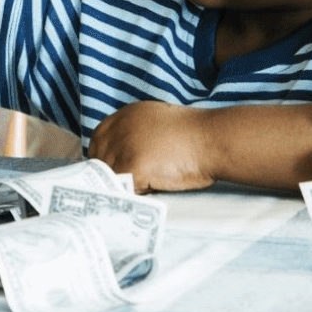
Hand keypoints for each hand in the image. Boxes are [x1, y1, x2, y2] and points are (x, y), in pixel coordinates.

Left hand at [89, 101, 216, 191]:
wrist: (213, 139)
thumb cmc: (196, 135)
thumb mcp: (158, 123)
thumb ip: (137, 134)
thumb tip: (122, 156)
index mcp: (125, 116)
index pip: (98, 141)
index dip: (105, 159)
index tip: (113, 173)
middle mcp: (119, 128)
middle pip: (99, 160)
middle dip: (111, 175)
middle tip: (128, 186)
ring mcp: (124, 147)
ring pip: (109, 177)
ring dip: (123, 186)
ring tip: (144, 187)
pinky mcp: (132, 166)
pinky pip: (123, 189)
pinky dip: (134, 195)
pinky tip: (150, 191)